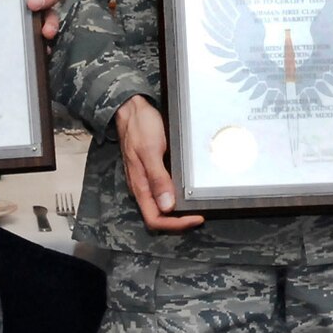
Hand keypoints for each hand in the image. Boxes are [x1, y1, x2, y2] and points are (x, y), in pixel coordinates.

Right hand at [114, 95, 202, 231]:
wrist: (131, 108)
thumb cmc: (140, 127)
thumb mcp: (150, 151)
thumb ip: (158, 178)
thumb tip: (168, 206)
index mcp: (140, 186)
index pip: (155, 219)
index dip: (176, 224)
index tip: (196, 217)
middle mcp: (143, 187)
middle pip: (160, 216)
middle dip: (179, 220)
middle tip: (200, 214)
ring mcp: (147, 179)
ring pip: (162, 205)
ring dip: (179, 208)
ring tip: (198, 204)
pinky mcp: (153, 170)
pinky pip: (164, 189)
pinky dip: (177, 194)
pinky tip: (188, 188)